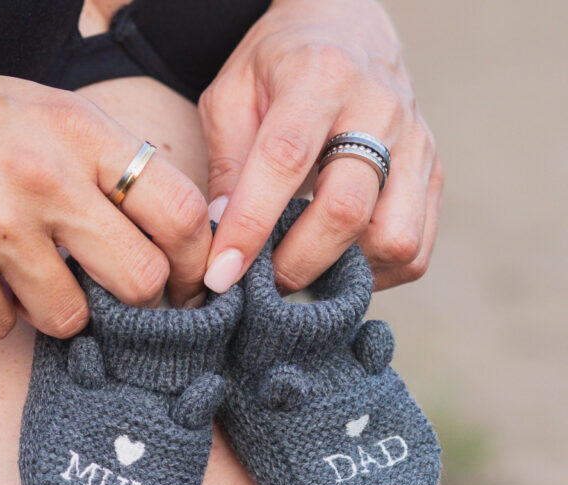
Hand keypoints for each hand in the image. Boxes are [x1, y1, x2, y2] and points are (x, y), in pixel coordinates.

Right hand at [0, 46, 211, 337]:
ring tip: (9, 270)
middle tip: (107, 299)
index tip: (190, 288)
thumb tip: (170, 237)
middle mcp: (47, 176)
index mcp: (81, 131)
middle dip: (131, 304)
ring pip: (69, 319)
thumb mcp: (39, 113)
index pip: (182, 211)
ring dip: (46, 310)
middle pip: (141, 280)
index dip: (198, 263)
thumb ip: (103, 166)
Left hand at [199, 0, 442, 293]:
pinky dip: (374, 274)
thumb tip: (224, 242)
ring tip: (302, 267)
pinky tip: (338, 262)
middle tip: (261, 284)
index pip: (285, 159)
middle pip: (347, 209)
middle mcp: (379, 108)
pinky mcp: (432, 174)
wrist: (346, 29)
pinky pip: (414, 253)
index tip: (222, 272)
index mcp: (320, 76)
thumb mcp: (232, 95)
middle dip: (296, 263)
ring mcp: (415, 143)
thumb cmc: (278, 70)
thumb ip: (226, 165)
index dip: (251, 225)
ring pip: (393, 239)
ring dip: (341, 271)